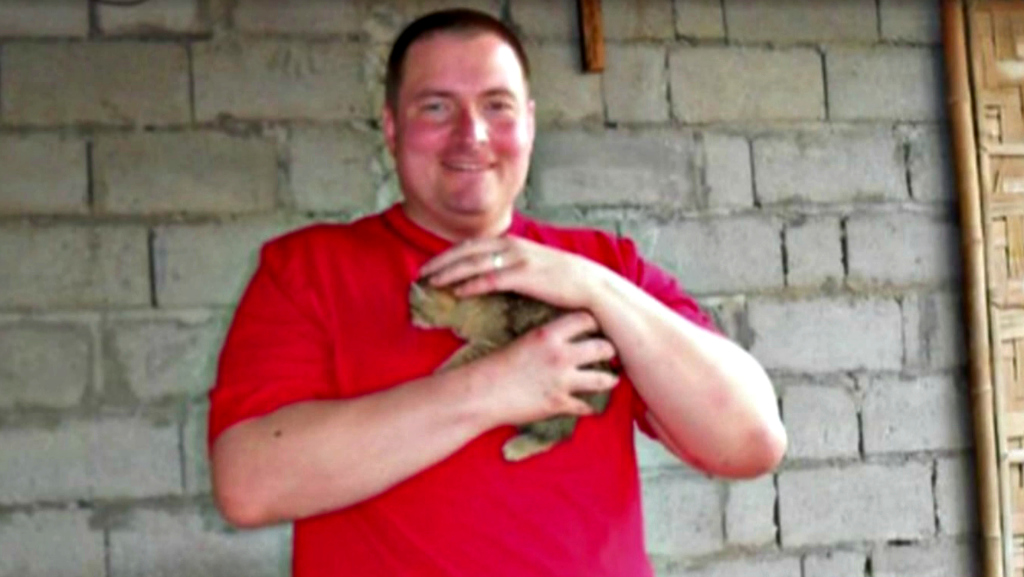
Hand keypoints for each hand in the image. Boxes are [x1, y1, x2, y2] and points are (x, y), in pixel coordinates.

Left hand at [418, 237, 611, 309]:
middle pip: (466, 250)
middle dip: (441, 262)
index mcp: (511, 241)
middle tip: (421, 274)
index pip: (470, 244)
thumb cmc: (561, 280)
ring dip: (450, 273)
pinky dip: (471, 284)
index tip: (430, 265)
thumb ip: (510, 265)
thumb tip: (490, 275)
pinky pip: (491, 279)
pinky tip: (457, 292)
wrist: (591, 286)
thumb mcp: (532, 265)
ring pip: (474, 263)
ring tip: (431, 283)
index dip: (447, 254)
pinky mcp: (525, 276)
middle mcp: (511, 245)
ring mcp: (518, 259)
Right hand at [474, 311, 618, 425]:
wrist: (481, 393)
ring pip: (603, 379)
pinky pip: (586, 406)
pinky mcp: (559, 404)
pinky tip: (589, 406)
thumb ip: (546, 338)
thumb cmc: (495, 366)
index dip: (595, 322)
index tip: (597, 327)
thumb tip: (561, 337)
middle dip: (609, 350)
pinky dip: (588, 407)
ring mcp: (563, 381)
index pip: (586, 319)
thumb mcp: (523, 341)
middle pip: (603, 347)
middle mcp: (561, 356)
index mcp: (548, 334)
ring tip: (612, 379)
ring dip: (609, 379)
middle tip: (610, 353)